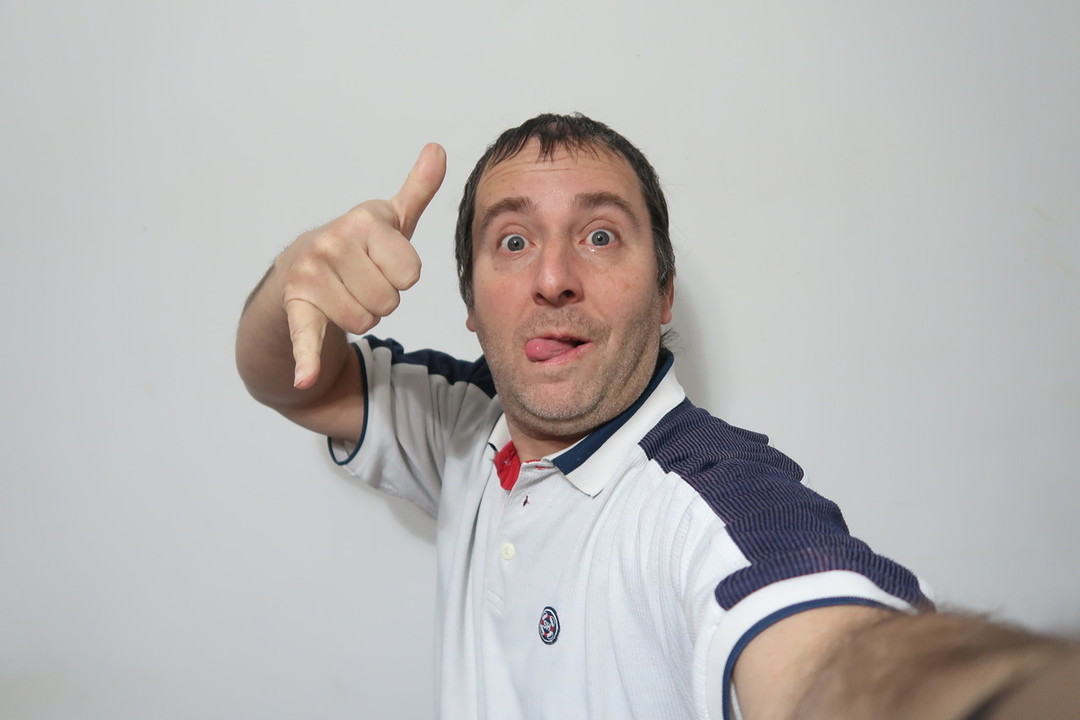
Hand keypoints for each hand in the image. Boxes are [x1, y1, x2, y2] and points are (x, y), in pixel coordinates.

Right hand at [276, 143, 445, 388]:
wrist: (296, 266)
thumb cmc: (355, 246)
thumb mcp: (388, 219)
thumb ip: (417, 189)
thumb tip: (439, 149)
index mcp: (363, 222)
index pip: (411, 273)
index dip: (402, 276)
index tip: (382, 263)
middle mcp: (332, 243)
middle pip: (390, 300)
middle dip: (382, 298)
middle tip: (361, 282)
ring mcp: (310, 277)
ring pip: (366, 321)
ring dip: (362, 315)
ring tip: (345, 294)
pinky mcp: (296, 309)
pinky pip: (307, 339)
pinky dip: (307, 362)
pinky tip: (306, 377)